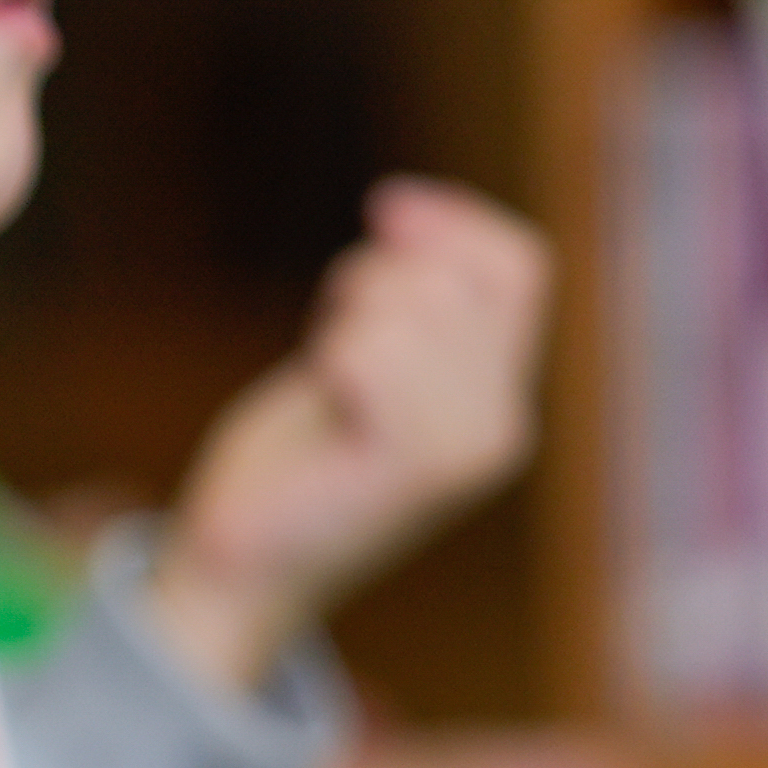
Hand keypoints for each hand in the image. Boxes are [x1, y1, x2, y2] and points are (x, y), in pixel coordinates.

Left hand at [144, 184, 552, 698]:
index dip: (455, 223)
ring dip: (351, 317)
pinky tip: (325, 403)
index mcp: (505, 402)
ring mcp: (466, 449)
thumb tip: (401, 203)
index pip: (521, 265)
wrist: (246, 565)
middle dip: (380, 278)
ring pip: (413, 304)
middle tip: (338, 349)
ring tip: (331, 380)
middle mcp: (504, 428)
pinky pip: (370, 352)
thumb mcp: (369, 355)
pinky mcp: (413, 465)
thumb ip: (413, 290)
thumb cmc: (298, 455)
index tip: (386, 211)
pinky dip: (332, 357)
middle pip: (456, 275)